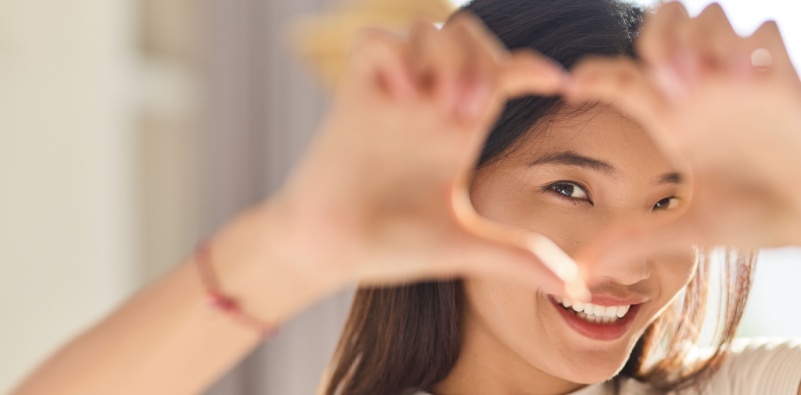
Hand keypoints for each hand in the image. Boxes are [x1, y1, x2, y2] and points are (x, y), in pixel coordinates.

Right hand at [273, 13, 587, 297]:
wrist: (328, 250)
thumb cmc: (390, 247)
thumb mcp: (462, 246)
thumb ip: (516, 255)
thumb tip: (574, 284)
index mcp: (460, 130)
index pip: (504, 73)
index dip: (535, 68)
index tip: (560, 85)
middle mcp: (429, 104)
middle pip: (470, 36)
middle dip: (482, 57)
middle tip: (471, 108)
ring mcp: (392, 94)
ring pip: (428, 28)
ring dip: (445, 57)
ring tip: (439, 105)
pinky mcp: (353, 92)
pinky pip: (376, 40)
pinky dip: (396, 56)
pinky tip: (401, 96)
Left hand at [564, 2, 800, 263]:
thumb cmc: (755, 217)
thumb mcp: (691, 230)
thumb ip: (635, 243)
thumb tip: (577, 276)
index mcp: (672, 121)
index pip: (625, 81)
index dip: (597, 75)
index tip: (571, 83)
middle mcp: (701, 94)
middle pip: (662, 35)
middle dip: (659, 38)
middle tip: (666, 73)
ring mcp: (742, 82)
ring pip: (710, 22)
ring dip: (705, 39)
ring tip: (710, 78)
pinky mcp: (784, 79)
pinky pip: (765, 34)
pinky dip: (754, 46)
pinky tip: (752, 76)